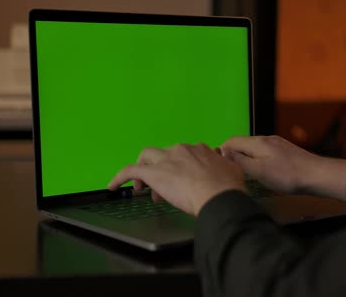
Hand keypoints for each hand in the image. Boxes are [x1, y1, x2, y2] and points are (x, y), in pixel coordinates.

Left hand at [107, 143, 245, 215]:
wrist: (217, 195)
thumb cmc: (227, 188)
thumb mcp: (232, 171)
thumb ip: (225, 166)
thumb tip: (226, 164)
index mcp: (199, 150)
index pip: (183, 155)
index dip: (179, 170)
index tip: (181, 183)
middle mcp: (181, 150)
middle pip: (163, 155)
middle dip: (161, 170)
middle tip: (162, 190)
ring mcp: (166, 159)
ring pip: (146, 157)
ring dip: (143, 171)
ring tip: (142, 187)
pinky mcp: (152, 172)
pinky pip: (130, 170)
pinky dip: (119, 177)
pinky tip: (113, 186)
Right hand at [220, 135, 345, 200]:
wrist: (318, 176)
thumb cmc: (287, 176)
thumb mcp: (259, 171)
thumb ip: (240, 161)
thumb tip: (222, 152)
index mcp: (257, 142)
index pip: (232, 141)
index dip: (221, 151)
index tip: (216, 164)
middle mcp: (266, 139)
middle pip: (243, 144)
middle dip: (232, 155)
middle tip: (227, 171)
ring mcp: (277, 144)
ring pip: (254, 149)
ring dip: (245, 158)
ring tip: (241, 173)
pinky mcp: (286, 152)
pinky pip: (264, 153)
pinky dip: (257, 160)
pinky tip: (260, 172)